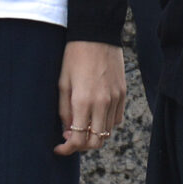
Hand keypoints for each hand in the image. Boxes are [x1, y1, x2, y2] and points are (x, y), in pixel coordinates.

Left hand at [55, 39, 127, 156]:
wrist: (96, 34)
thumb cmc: (74, 56)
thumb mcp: (62, 83)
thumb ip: (64, 110)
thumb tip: (66, 131)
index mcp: (83, 101)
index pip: (78, 139)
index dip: (67, 149)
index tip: (59, 147)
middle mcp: (102, 104)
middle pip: (96, 142)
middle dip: (81, 146)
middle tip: (70, 138)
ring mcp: (115, 99)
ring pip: (107, 132)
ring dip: (94, 135)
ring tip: (82, 126)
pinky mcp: (123, 93)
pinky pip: (117, 119)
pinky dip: (106, 124)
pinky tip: (95, 115)